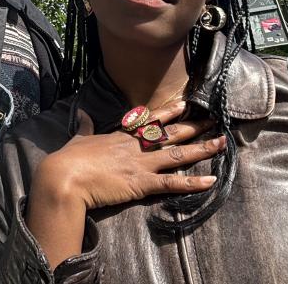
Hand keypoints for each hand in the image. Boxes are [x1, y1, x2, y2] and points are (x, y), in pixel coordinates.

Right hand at [32, 101, 224, 210]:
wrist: (65, 177)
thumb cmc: (69, 159)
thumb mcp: (78, 138)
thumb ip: (84, 126)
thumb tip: (82, 113)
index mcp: (121, 135)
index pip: (150, 120)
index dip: (170, 112)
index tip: (186, 104)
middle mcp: (136, 146)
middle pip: (171, 134)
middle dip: (194, 126)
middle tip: (215, 121)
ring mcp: (141, 163)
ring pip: (178, 154)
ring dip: (202, 148)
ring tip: (222, 143)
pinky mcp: (142, 183)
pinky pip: (173, 183)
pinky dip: (193, 182)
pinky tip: (210, 180)